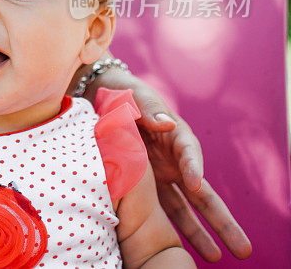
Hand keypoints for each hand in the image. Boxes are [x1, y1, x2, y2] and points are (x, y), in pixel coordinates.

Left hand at [90, 69, 252, 261]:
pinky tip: (180, 247)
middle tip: (243, 247)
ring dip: (200, 232)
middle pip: (201, 191)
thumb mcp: (135, 97)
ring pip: (185, 208)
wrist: (108, 103)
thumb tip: (165, 121)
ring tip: (217, 257)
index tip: (194, 181)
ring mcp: (165, 175)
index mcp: (176, 134)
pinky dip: (171, 226)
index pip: (188, 150)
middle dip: (221, 219)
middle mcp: (177, 160)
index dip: (193, 166)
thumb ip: (148, 109)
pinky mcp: (150, 185)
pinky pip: (162, 208)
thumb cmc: (126, 97)